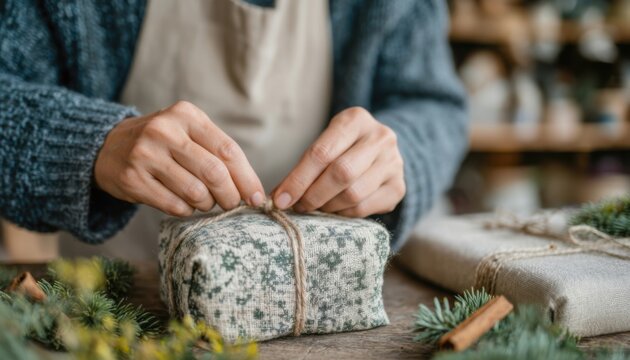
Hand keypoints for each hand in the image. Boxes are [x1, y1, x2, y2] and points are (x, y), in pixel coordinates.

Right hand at [94, 101, 264, 216]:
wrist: (108, 147)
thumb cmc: (163, 144)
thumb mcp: (188, 133)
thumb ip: (218, 153)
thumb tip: (252, 190)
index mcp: (186, 115)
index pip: (227, 150)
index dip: (247, 178)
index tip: (257, 197)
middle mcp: (164, 130)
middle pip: (214, 172)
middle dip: (231, 196)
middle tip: (232, 204)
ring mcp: (145, 154)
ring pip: (196, 192)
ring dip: (207, 204)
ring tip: (204, 200)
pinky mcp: (132, 179)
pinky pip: (174, 206)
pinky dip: (187, 211)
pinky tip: (184, 204)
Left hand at [273, 107, 404, 216]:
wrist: (380, 151)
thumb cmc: (343, 147)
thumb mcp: (326, 143)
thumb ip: (305, 165)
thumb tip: (279, 197)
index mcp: (356, 119)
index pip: (322, 153)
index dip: (298, 179)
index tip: (280, 199)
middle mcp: (380, 137)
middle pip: (341, 173)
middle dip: (313, 195)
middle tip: (297, 206)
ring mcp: (394, 163)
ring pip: (353, 194)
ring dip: (328, 207)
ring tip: (316, 207)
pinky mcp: (398, 187)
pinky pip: (365, 208)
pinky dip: (343, 214)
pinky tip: (334, 210)